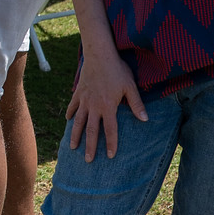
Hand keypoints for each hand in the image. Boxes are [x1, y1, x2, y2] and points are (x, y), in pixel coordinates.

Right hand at [65, 45, 146, 161]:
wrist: (99, 55)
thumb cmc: (117, 70)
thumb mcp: (130, 86)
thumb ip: (136, 104)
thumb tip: (145, 119)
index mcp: (108, 107)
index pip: (110, 130)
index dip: (111, 144)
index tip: (110, 156)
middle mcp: (94, 107)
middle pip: (91, 130)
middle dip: (90, 146)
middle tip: (88, 160)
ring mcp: (84, 100)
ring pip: (78, 122)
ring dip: (76, 135)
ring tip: (73, 147)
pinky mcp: (79, 93)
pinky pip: (73, 106)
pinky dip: (70, 114)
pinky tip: (68, 121)